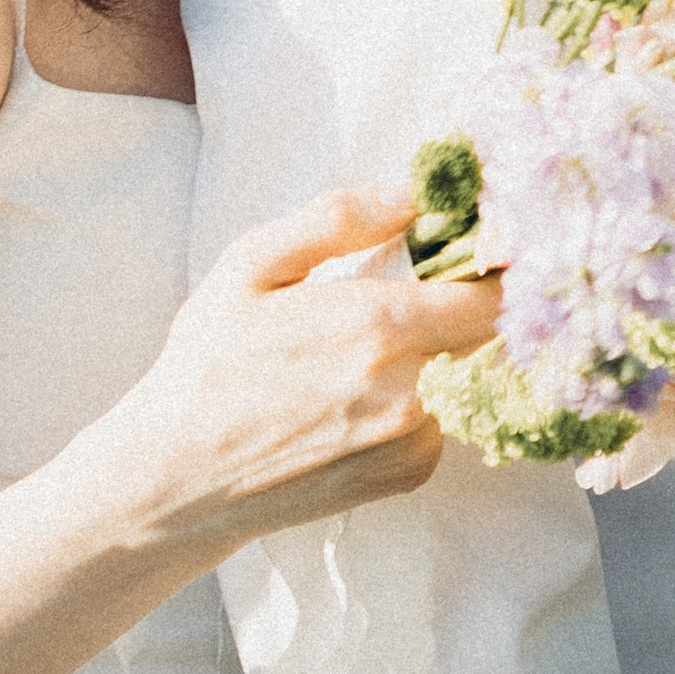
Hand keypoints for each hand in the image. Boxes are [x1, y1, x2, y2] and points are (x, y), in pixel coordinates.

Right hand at [111, 187, 500, 549]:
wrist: (177, 476)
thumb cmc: (208, 363)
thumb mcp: (251, 265)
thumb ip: (336, 219)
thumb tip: (409, 195)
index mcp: (376, 324)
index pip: (490, 291)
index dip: (497, 264)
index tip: (486, 246)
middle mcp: (407, 389)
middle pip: (482, 333)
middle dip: (460, 304)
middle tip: (413, 290)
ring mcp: (407, 441)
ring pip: (460, 376)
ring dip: (435, 357)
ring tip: (363, 354)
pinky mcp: (402, 479)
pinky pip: (438, 422)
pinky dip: (416, 405)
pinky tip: (360, 400)